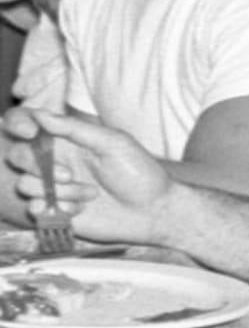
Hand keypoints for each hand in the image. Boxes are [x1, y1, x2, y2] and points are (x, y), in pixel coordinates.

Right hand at [5, 108, 171, 243]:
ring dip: (58, 191)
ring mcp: (53, 188)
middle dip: (38, 166)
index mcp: (66, 139)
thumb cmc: (139, 172)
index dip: (18, 124)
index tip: (30, 133)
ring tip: (89, 194)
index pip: (25, 123)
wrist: (152, 211)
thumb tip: (40, 114)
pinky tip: (82, 210)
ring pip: (26, 185)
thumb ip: (75, 128)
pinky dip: (58, 210)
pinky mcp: (55, 213)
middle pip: (17, 155)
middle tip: (69, 175)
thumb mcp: (113, 143)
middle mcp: (54, 161)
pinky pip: (35, 209)